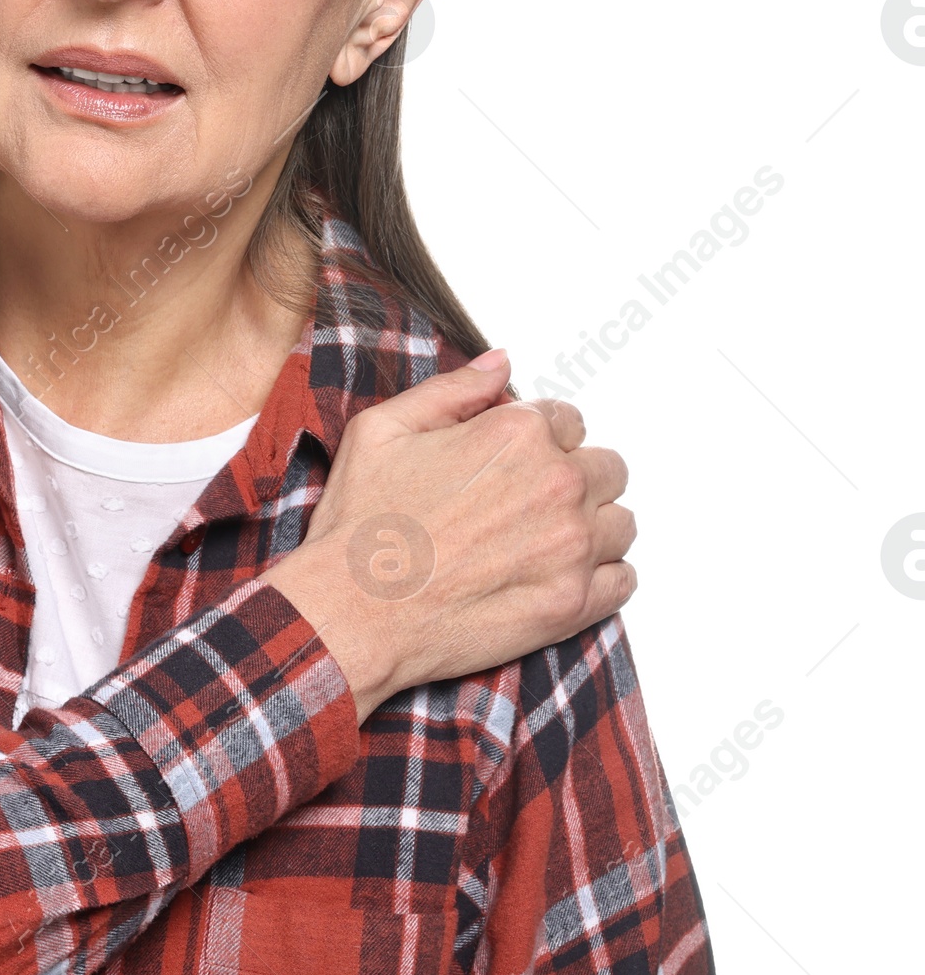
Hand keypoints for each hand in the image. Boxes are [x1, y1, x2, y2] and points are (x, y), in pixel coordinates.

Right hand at [261, 350, 636, 723]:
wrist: (351, 612)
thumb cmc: (360, 524)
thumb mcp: (383, 429)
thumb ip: (453, 389)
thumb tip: (500, 362)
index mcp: (515, 433)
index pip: (567, 420)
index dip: (538, 439)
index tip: (513, 464)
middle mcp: (556, 483)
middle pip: (606, 467)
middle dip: (573, 478)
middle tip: (526, 505)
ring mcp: (571, 546)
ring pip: (620, 522)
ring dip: (592, 527)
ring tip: (542, 543)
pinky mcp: (573, 603)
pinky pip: (623, 580)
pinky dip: (601, 577)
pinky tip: (557, 577)